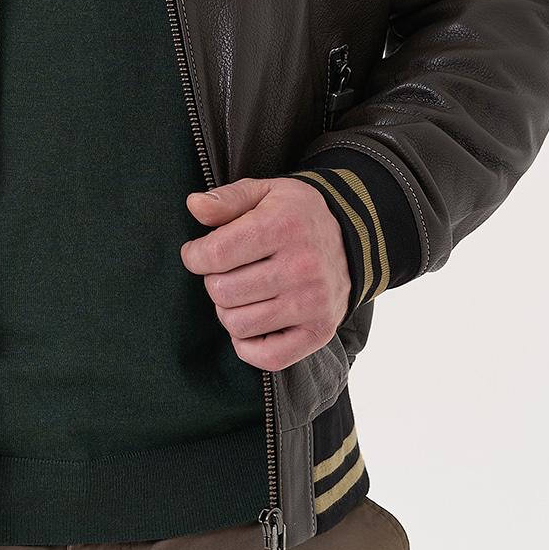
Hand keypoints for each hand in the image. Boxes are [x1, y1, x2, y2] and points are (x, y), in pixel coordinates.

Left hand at [181, 176, 350, 368]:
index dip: (194, 256)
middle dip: (213, 280)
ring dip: (228, 311)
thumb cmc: (298, 215)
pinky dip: (248, 346)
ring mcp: (313, 303)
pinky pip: (268, 357)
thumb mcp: (265, 192)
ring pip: (238, 324)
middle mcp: (301, 266)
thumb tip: (194, 206)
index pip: (216, 254)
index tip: (197, 253)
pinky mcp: (319, 332)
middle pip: (222, 291)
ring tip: (240, 293)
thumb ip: (227, 199)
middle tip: (226, 272)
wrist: (355, 237)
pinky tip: (251, 321)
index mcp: (283, 226)